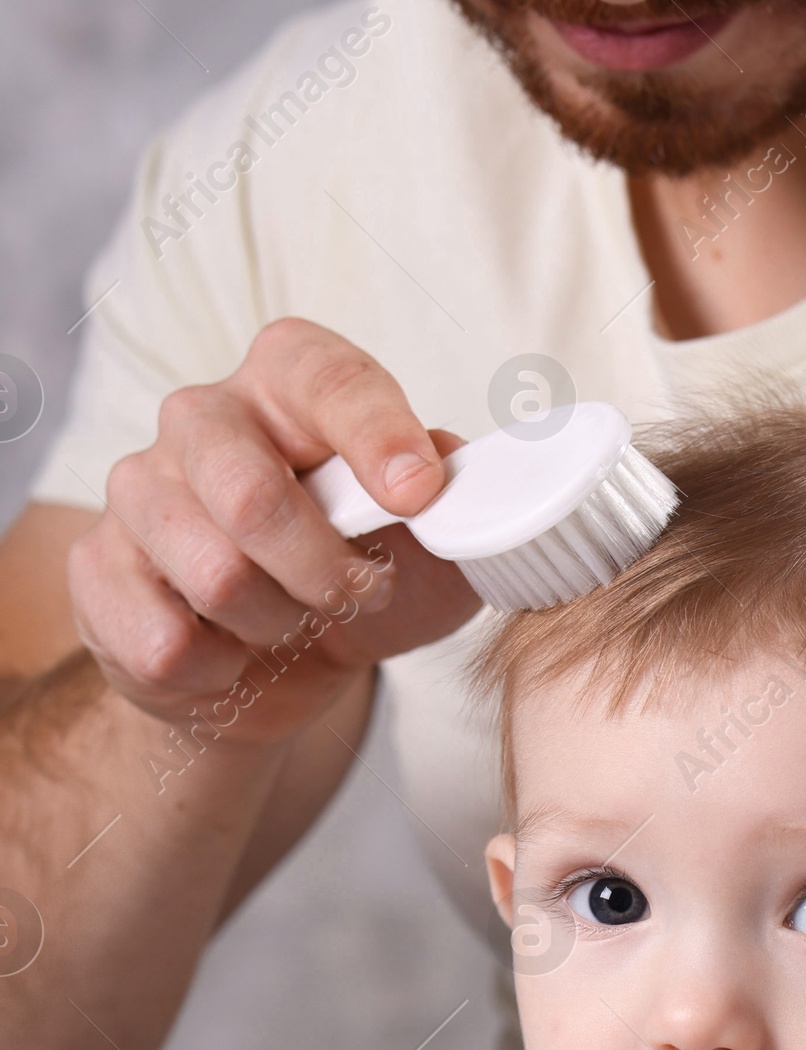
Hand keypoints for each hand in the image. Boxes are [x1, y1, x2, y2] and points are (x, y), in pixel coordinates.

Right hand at [67, 317, 480, 746]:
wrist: (274, 672)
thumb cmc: (356, 586)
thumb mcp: (433, 555)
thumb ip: (459, 508)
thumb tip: (458, 470)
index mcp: (286, 386)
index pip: (322, 375)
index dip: (375, 432)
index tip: (420, 494)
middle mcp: (199, 420)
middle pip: (251, 495)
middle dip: (324, 570)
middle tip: (358, 595)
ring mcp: (138, 491)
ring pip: (216, 578)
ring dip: (279, 625)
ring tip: (292, 622)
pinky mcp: (99, 570)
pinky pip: (168, 643)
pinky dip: (223, 672)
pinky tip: (231, 653)